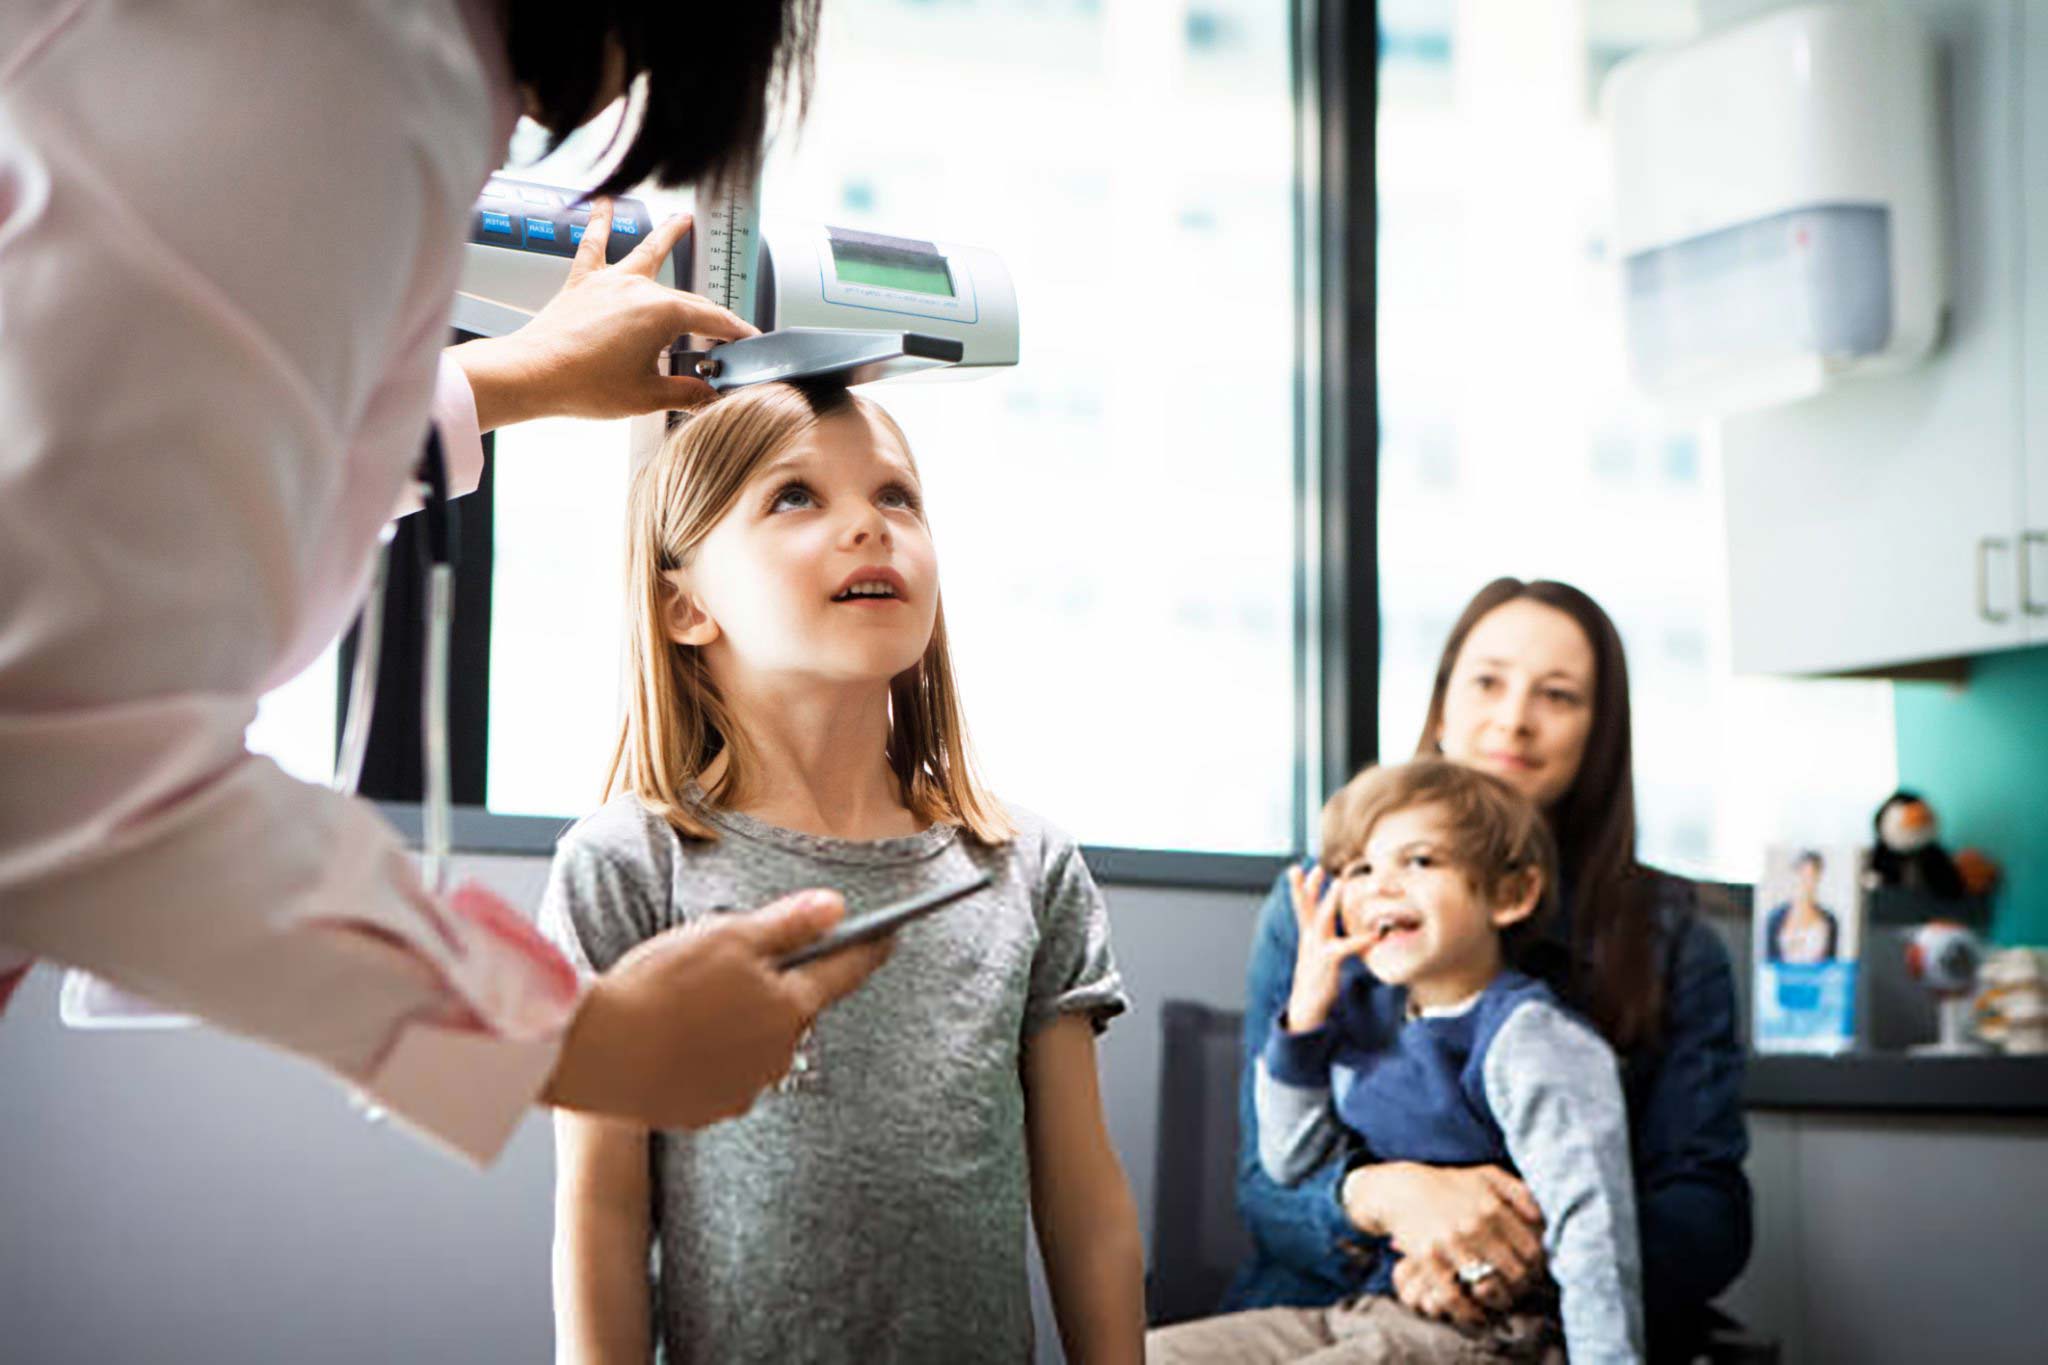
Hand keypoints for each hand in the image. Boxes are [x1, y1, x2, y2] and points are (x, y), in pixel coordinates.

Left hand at [450, 199, 759, 430]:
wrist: (531, 375)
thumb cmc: (582, 385)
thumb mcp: (646, 397)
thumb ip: (685, 393)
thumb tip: (709, 396)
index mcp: (661, 313)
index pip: (713, 320)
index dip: (736, 332)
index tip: (750, 340)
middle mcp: (638, 288)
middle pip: (686, 297)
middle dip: (710, 313)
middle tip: (725, 328)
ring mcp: (609, 282)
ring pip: (646, 251)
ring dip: (667, 234)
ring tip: (683, 219)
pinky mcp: (582, 284)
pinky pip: (594, 247)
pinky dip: (600, 225)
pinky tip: (605, 205)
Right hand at [541, 889, 888, 1127]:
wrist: (597, 1052)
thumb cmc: (662, 985)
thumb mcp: (727, 936)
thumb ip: (789, 924)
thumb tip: (839, 908)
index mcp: (790, 1008)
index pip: (845, 973)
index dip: (869, 949)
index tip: (890, 935)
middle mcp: (777, 1056)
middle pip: (794, 1009)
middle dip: (780, 985)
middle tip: (741, 960)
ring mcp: (743, 1088)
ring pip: (758, 1044)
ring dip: (743, 1022)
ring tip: (694, 999)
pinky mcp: (706, 1110)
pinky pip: (723, 1074)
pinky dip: (711, 1054)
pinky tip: (677, 1035)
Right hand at [1281, 864, 1373, 1031]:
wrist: (1306, 1007)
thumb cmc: (1315, 980)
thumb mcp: (1314, 956)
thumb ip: (1321, 940)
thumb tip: (1328, 931)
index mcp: (1307, 936)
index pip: (1302, 907)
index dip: (1300, 888)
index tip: (1298, 868)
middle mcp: (1309, 939)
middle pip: (1307, 907)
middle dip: (1310, 886)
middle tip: (1316, 868)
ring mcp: (1316, 949)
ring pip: (1322, 918)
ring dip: (1331, 899)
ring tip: (1340, 882)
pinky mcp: (1328, 961)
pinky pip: (1345, 947)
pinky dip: (1360, 940)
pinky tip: (1373, 934)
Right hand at [1341, 1162, 1545, 1318]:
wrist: (1400, 1190)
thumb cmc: (1450, 1185)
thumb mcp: (1487, 1176)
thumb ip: (1519, 1191)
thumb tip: (1543, 1219)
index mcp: (1492, 1206)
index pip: (1532, 1249)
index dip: (1538, 1267)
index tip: (1533, 1272)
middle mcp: (1474, 1225)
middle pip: (1515, 1272)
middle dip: (1521, 1288)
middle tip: (1518, 1291)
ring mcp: (1450, 1243)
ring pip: (1488, 1287)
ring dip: (1498, 1301)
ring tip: (1499, 1301)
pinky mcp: (1427, 1258)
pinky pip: (1453, 1296)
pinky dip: (1467, 1311)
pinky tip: (1474, 1314)